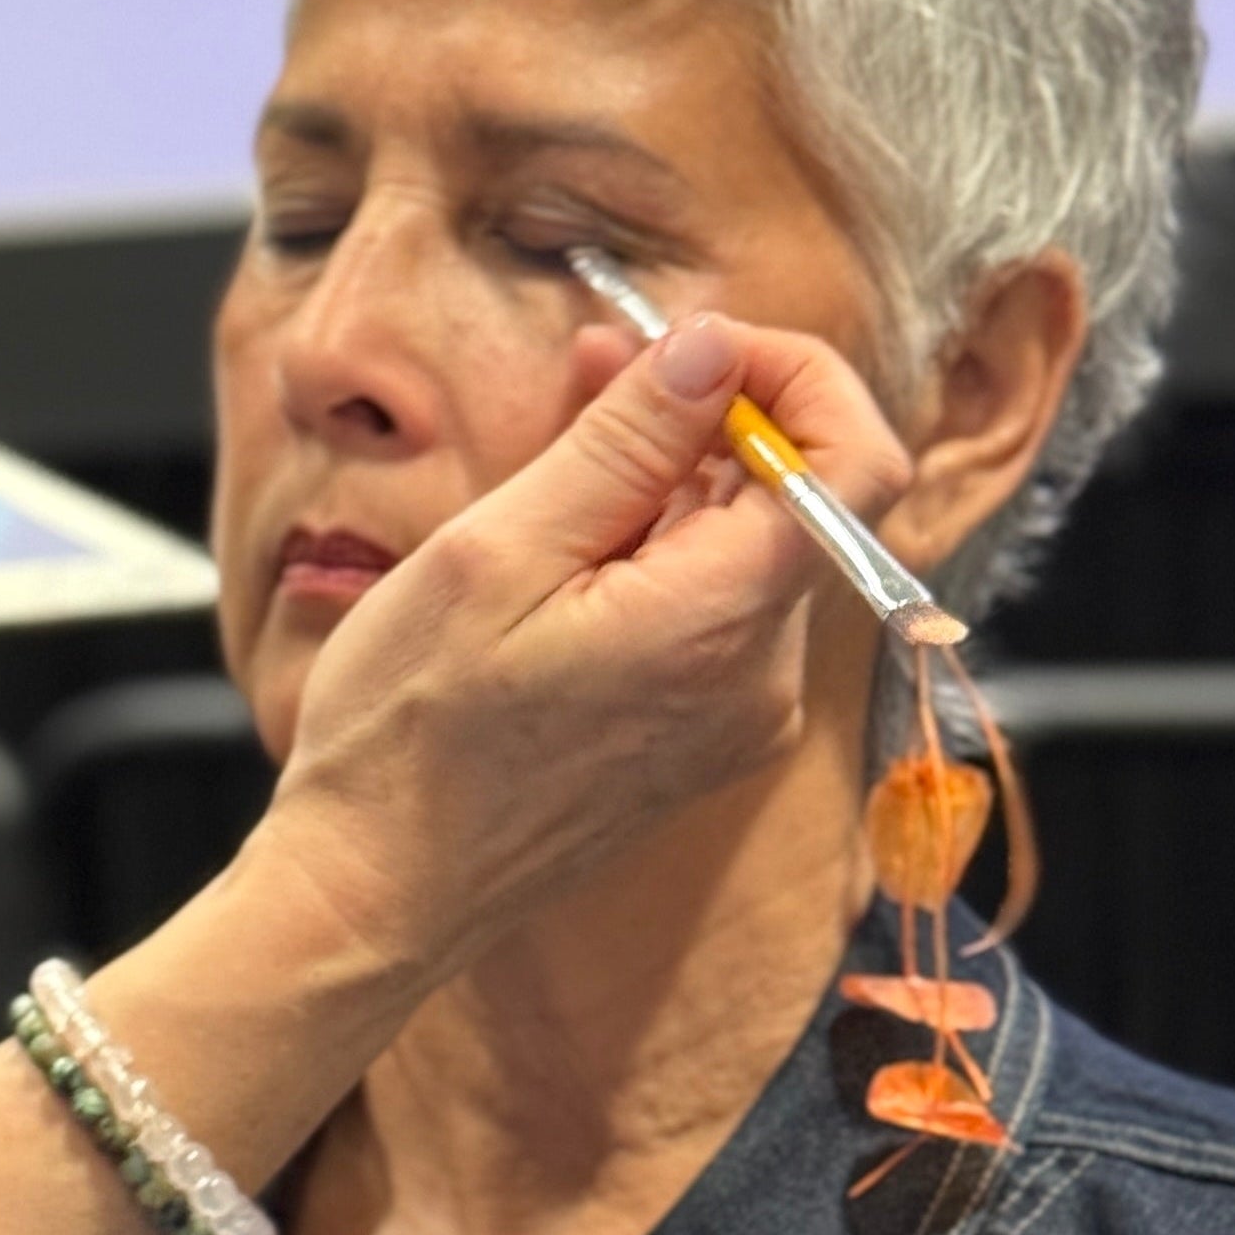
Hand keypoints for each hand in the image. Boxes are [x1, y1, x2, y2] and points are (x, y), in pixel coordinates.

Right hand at [257, 312, 908, 986]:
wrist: (376, 891)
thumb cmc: (411, 733)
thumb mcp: (497, 552)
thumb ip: (621, 446)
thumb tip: (705, 350)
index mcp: (722, 622)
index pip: (858, 459)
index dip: (793, 372)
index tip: (690, 343)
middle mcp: (760, 677)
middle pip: (794, 499)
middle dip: (707, 414)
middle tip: (594, 366)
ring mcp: (734, 715)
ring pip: (742, 549)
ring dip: (668, 478)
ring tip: (555, 444)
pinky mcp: (696, 737)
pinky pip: (706, 609)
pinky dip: (652, 548)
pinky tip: (561, 533)